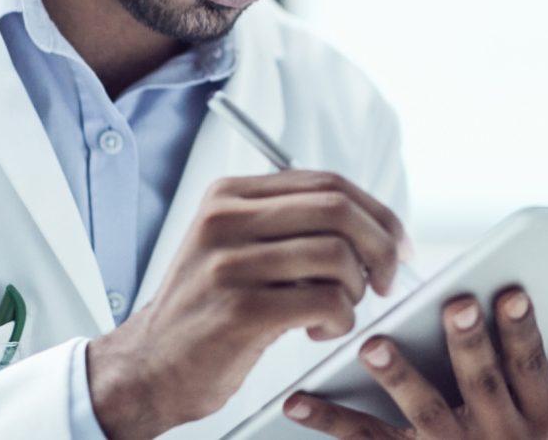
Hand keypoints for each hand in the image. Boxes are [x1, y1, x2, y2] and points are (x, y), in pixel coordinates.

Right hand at [86, 171, 405, 439]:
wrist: (150, 365)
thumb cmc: (209, 308)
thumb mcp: (236, 245)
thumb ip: (290, 223)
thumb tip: (375, 224)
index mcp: (230, 195)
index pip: (328, 183)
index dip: (377, 213)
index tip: (397, 244)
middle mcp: (225, 219)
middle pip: (338, 211)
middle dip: (379, 247)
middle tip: (383, 280)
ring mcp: (229, 263)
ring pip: (337, 256)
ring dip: (355, 291)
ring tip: (337, 310)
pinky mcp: (240, 310)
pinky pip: (326, 302)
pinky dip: (339, 321)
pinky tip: (317, 330)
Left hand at [281, 287, 547, 438]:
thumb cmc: (527, 435)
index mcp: (539, 414)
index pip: (534, 366)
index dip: (524, 330)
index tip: (514, 290)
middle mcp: (496, 436)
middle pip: (481, 384)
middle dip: (469, 344)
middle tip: (455, 302)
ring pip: (422, 414)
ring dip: (399, 377)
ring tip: (375, 344)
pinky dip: (327, 420)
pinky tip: (296, 396)